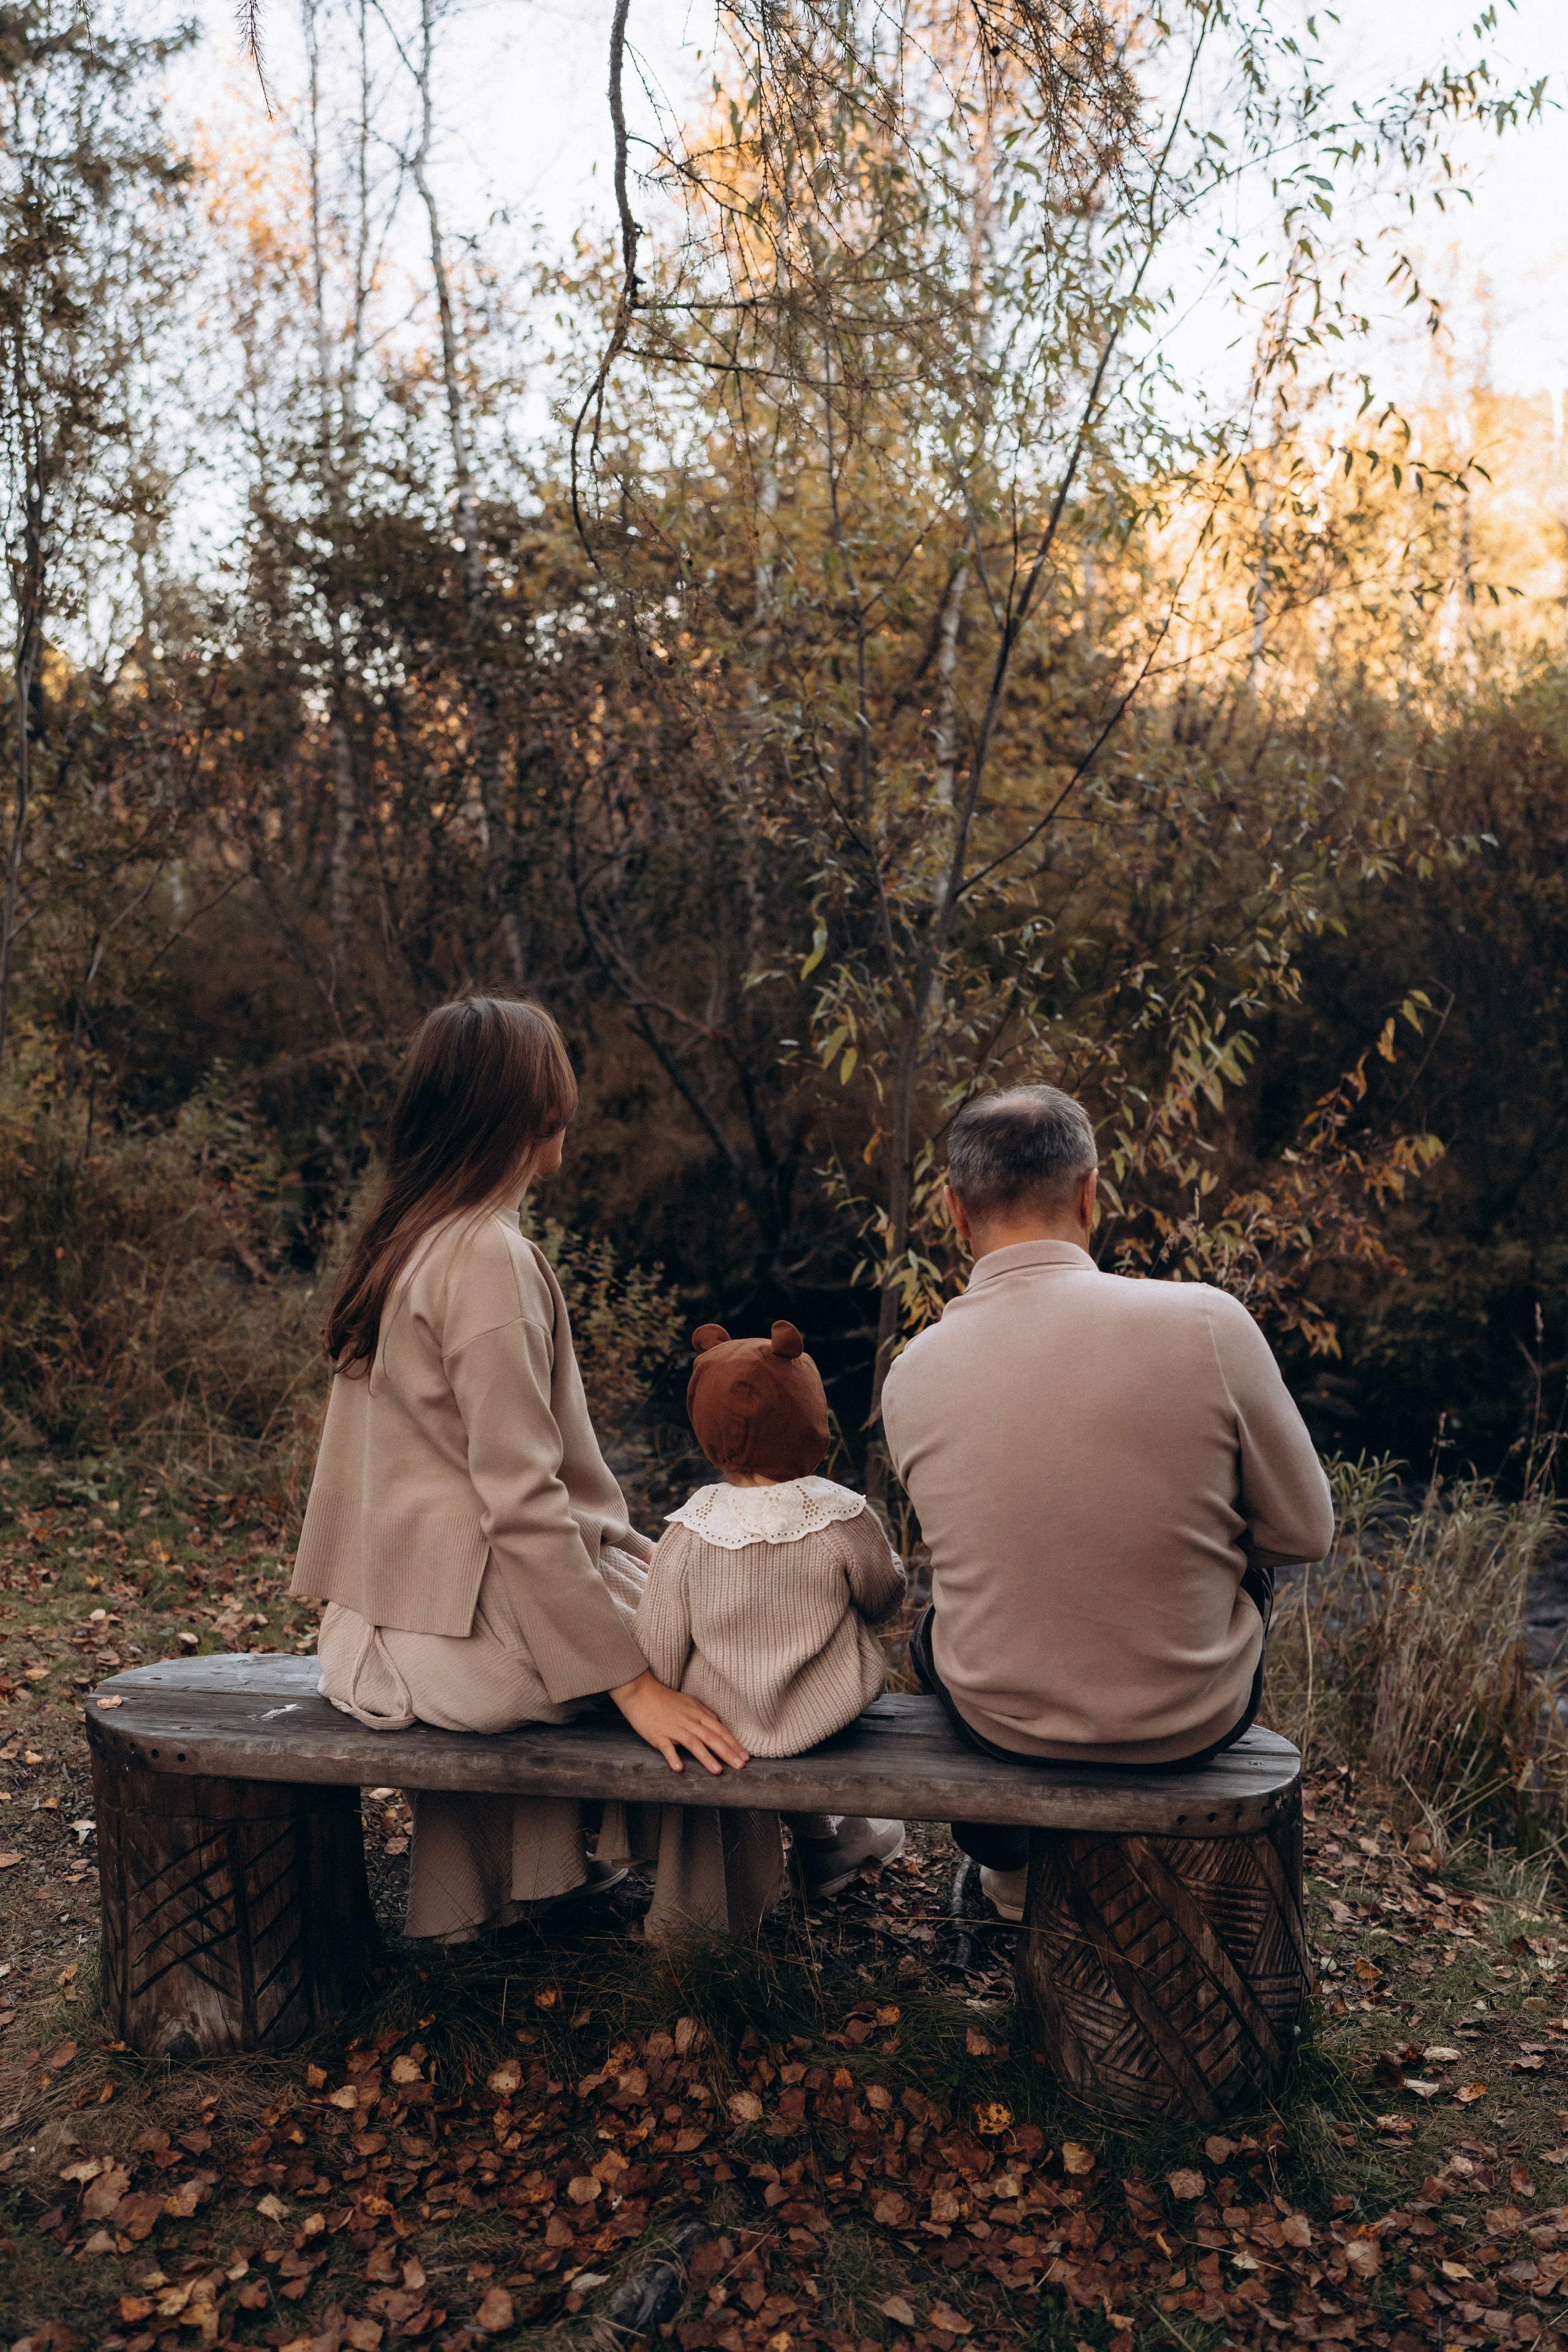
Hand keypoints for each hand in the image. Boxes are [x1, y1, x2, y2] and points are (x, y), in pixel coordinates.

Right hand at [608, 1669, 748, 1775]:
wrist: (640, 1692)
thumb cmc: (665, 1699)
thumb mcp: (689, 1702)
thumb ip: (705, 1713)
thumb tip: (719, 1722)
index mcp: (697, 1714)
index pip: (720, 1730)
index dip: (734, 1744)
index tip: (746, 1756)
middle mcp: (689, 1721)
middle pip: (712, 1737)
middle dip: (728, 1752)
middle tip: (741, 1766)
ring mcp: (673, 1728)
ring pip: (693, 1743)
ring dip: (706, 1757)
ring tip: (718, 1771)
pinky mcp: (658, 1734)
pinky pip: (667, 1747)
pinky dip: (673, 1757)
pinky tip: (679, 1768)